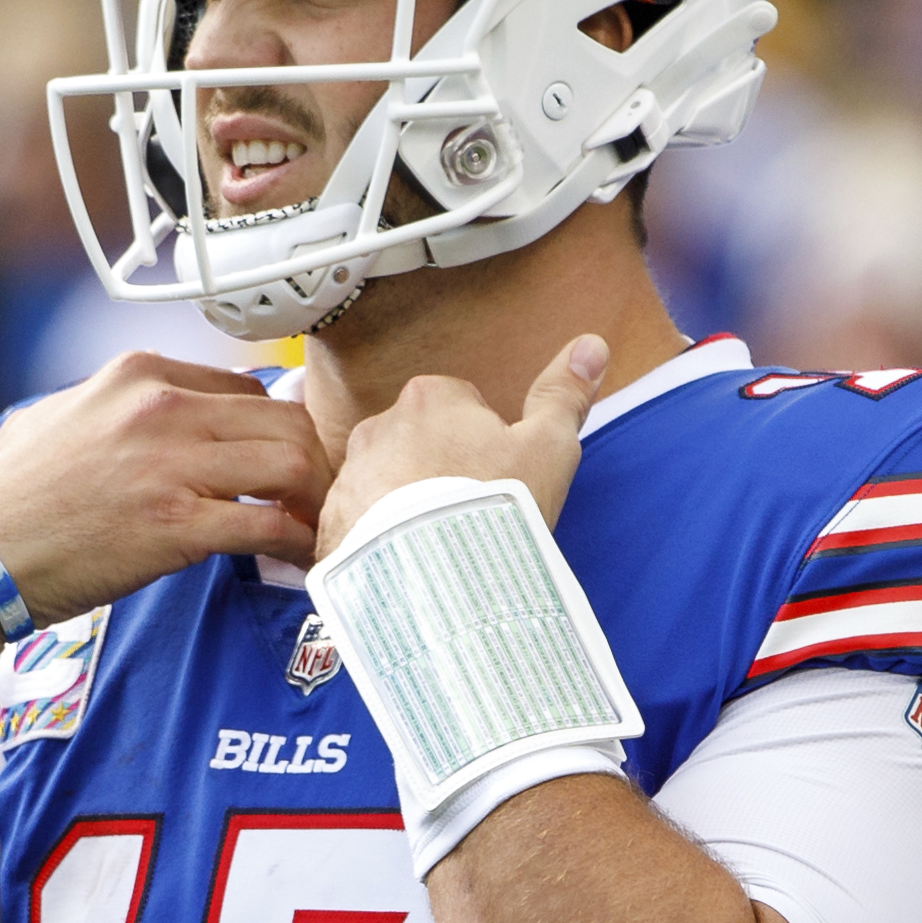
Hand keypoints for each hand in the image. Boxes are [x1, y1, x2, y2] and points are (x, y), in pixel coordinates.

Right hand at [0, 353, 338, 626]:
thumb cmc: (9, 497)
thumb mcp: (61, 415)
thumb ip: (118, 404)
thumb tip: (161, 411)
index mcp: (137, 372)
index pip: (245, 385)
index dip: (273, 428)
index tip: (281, 462)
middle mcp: (159, 407)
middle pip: (283, 418)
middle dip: (311, 460)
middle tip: (315, 499)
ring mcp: (170, 465)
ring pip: (291, 462)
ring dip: (314, 498)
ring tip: (313, 526)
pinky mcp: (176, 526)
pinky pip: (269, 524)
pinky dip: (298, 542)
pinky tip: (301, 558)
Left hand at [327, 333, 605, 540]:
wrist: (437, 579)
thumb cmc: (496, 506)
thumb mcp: (549, 448)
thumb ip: (564, 395)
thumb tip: (591, 343)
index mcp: (430, 398)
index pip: (460, 406)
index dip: (484, 445)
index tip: (496, 480)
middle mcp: (378, 427)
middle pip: (417, 443)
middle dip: (439, 472)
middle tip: (469, 516)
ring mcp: (349, 477)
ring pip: (384, 483)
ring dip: (405, 506)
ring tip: (438, 546)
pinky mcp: (330, 526)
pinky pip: (357, 527)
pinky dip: (377, 542)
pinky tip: (406, 567)